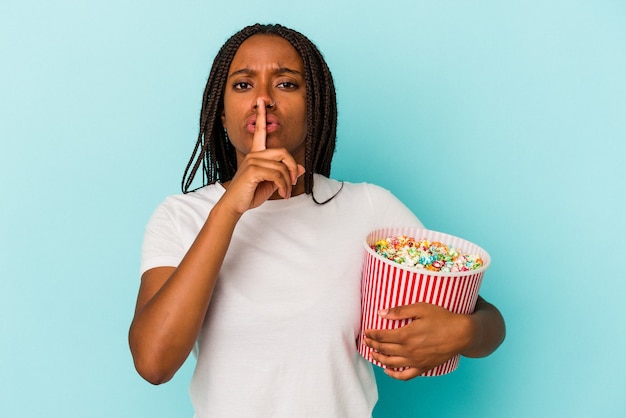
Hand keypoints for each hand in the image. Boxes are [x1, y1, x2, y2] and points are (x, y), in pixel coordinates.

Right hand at [220, 98, 304, 214]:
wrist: (234, 206)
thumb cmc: (249, 194)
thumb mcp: (271, 183)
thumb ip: (284, 174)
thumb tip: (301, 168)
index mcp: (256, 154)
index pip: (259, 132)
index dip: (261, 116)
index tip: (261, 103)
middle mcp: (253, 154)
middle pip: (283, 152)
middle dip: (292, 168)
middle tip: (294, 182)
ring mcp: (252, 161)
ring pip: (282, 167)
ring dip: (288, 182)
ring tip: (286, 193)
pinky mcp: (252, 171)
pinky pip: (277, 175)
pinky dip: (284, 186)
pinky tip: (282, 193)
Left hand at [363, 303, 472, 379]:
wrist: (462, 334)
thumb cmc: (442, 318)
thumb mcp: (421, 308)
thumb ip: (400, 311)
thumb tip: (381, 313)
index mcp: (406, 335)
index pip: (382, 336)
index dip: (371, 334)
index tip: (366, 332)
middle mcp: (408, 350)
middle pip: (384, 349)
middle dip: (372, 345)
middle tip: (366, 341)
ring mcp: (415, 361)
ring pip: (390, 363)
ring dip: (378, 358)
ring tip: (372, 353)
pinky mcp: (423, 367)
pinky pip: (405, 376)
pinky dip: (393, 375)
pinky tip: (387, 370)